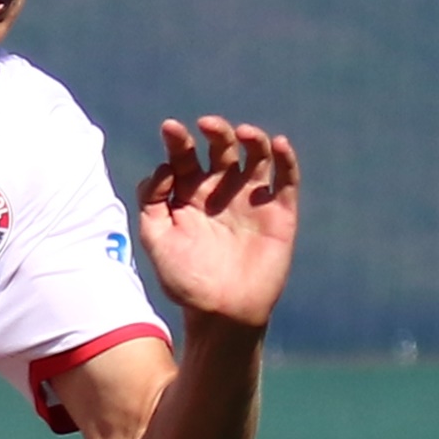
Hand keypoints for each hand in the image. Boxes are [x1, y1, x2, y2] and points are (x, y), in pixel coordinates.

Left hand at [134, 114, 300, 331]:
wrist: (221, 313)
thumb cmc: (186, 280)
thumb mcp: (156, 238)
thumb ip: (152, 200)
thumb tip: (163, 167)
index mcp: (191, 194)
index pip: (186, 156)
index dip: (179, 139)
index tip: (171, 129)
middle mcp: (223, 192)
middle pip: (222, 149)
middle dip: (216, 132)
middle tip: (207, 125)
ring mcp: (252, 200)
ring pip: (256, 156)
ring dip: (252, 139)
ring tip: (243, 133)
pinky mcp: (280, 213)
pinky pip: (286, 180)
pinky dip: (286, 159)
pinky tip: (278, 144)